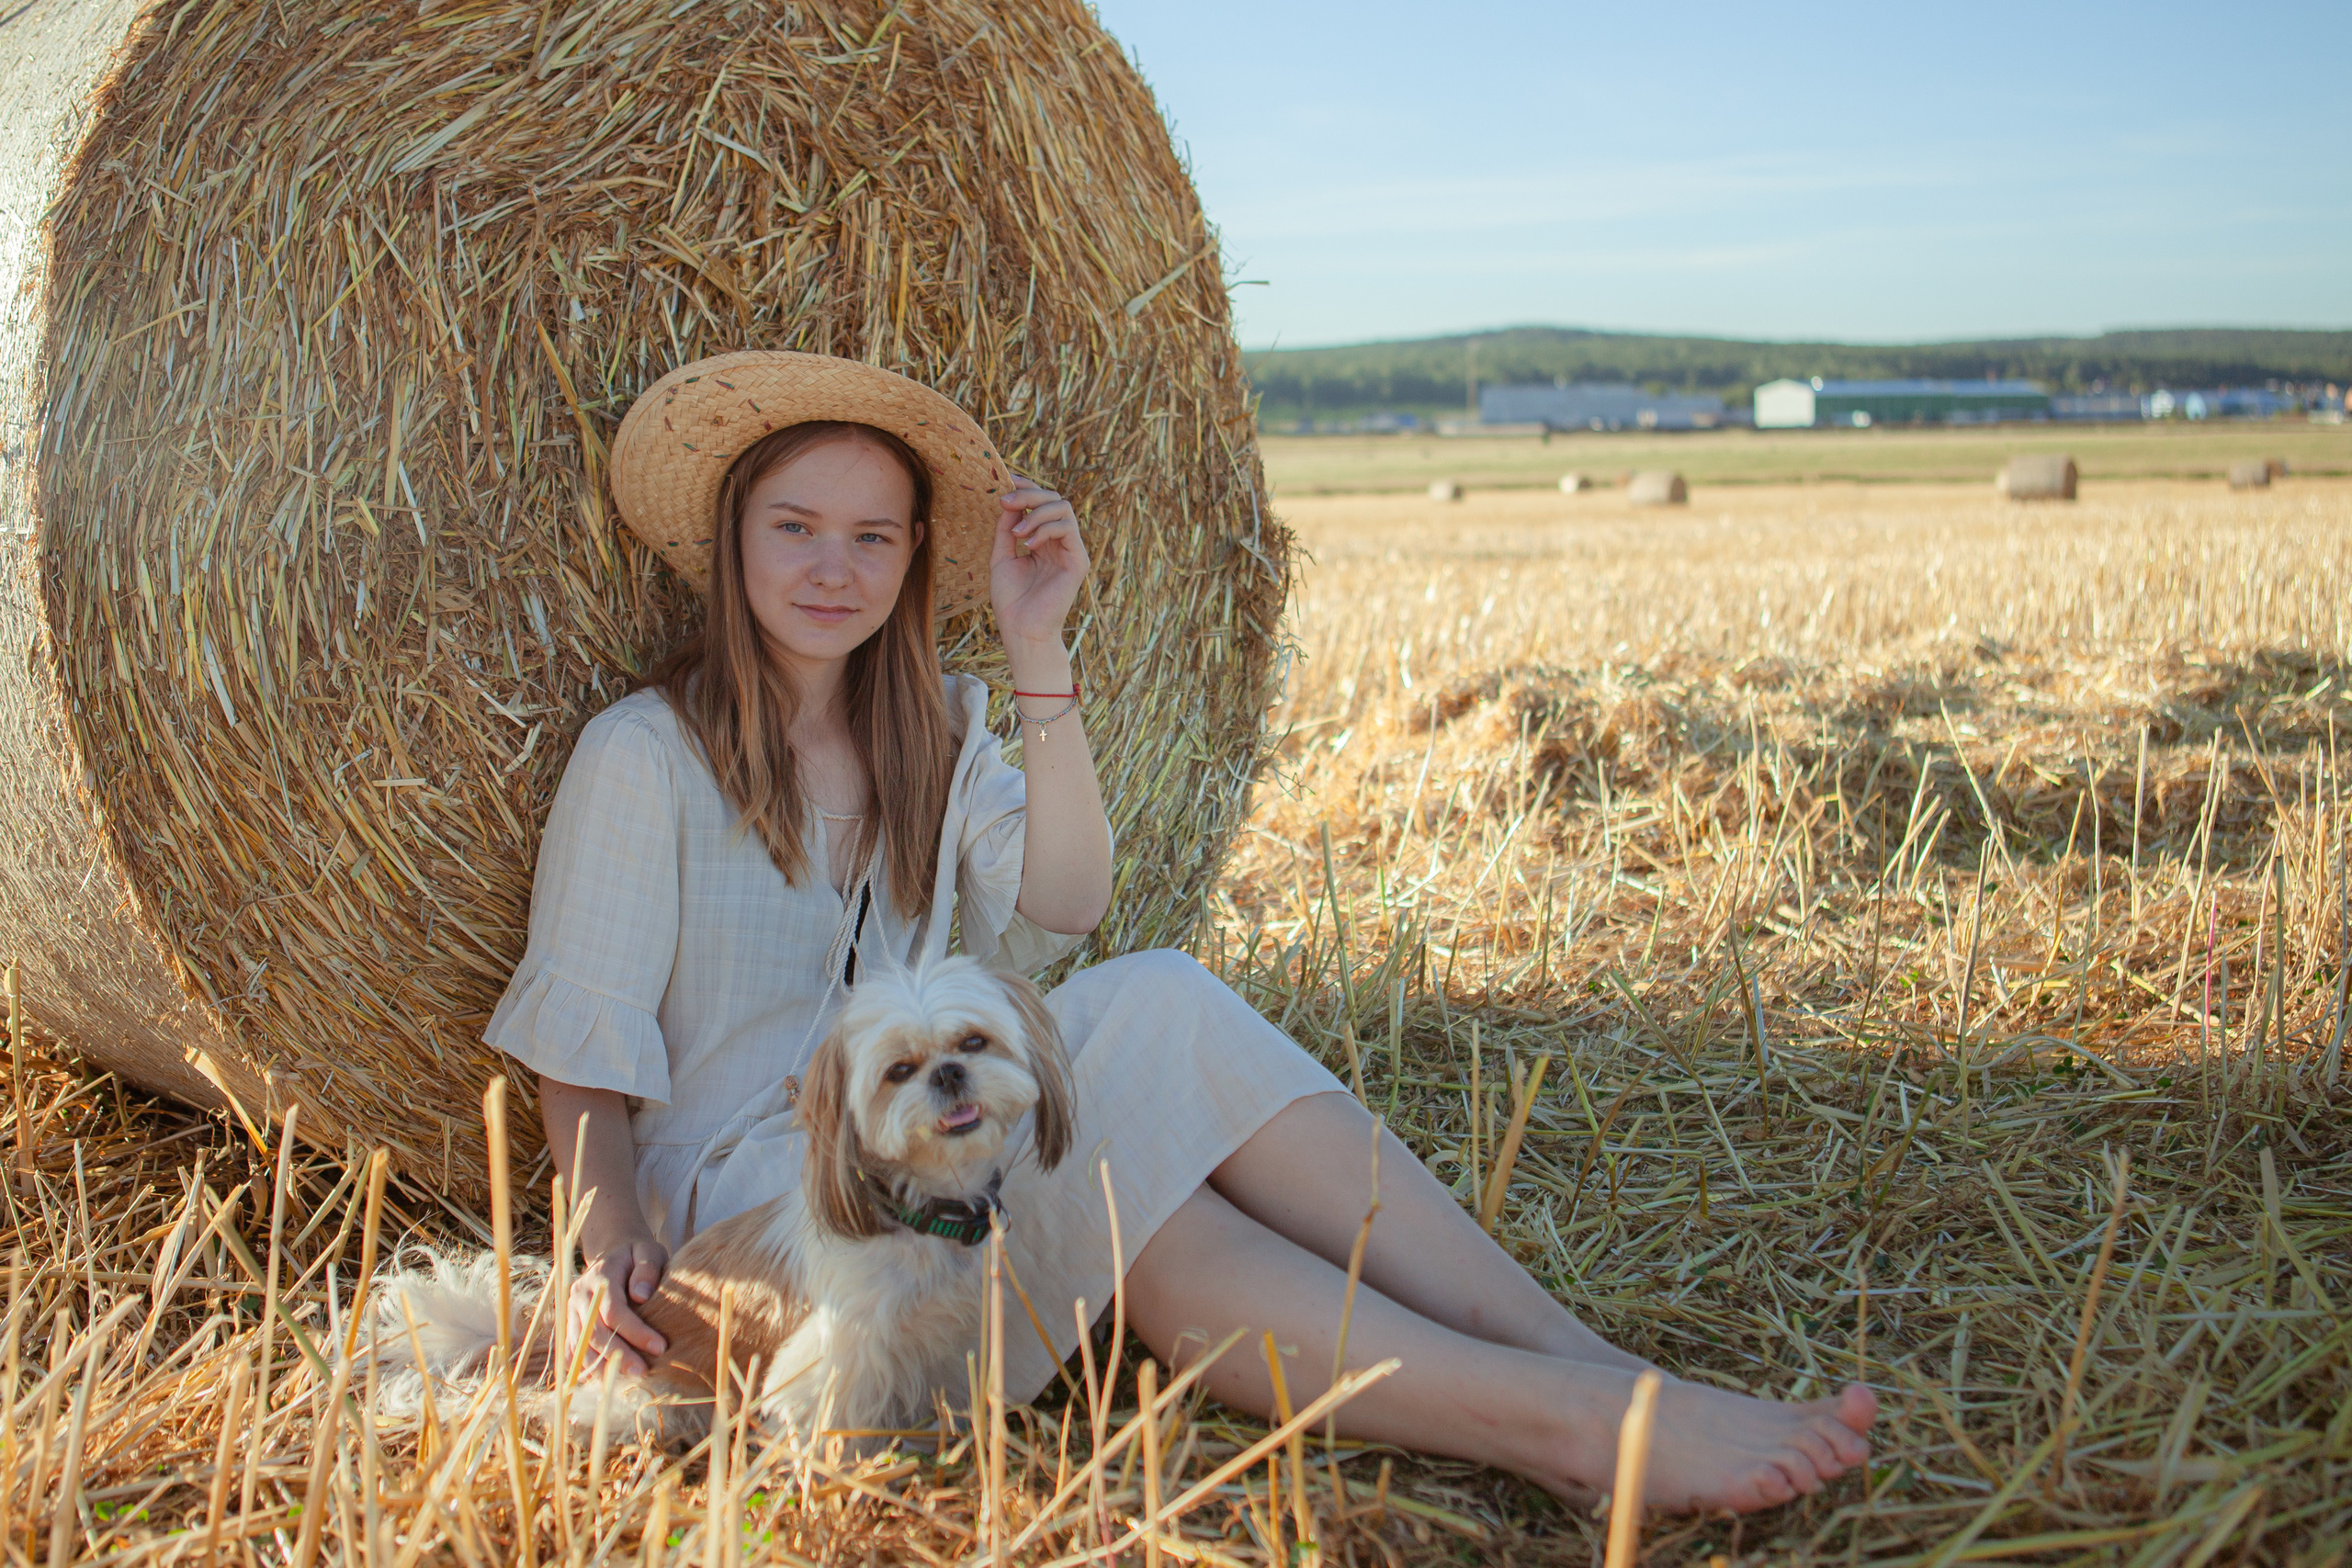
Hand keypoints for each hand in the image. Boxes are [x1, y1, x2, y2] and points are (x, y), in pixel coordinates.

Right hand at [570, 1235, 668, 1374]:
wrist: (612, 1252)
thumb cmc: (636, 1255)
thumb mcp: (648, 1251)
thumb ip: (647, 1269)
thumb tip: (641, 1295)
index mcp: (600, 1276)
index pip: (614, 1310)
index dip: (635, 1332)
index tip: (660, 1347)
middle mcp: (579, 1295)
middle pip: (594, 1333)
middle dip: (619, 1356)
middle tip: (643, 1373)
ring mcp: (571, 1311)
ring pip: (580, 1346)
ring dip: (601, 1368)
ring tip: (627, 1381)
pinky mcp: (569, 1324)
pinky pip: (570, 1351)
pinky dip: (583, 1368)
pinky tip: (602, 1381)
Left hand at [990, 475, 1088, 648]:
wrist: (1022, 631)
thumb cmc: (1011, 600)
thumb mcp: (1001, 557)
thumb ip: (1005, 529)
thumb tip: (1009, 501)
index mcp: (1043, 540)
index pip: (1040, 503)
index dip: (1026, 487)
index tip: (1005, 480)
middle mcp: (1060, 542)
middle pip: (1053, 498)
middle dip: (1029, 494)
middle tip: (1006, 501)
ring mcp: (1071, 550)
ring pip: (1063, 507)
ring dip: (1036, 512)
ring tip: (1017, 533)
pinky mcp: (1078, 560)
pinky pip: (1067, 528)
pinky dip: (1045, 529)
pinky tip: (1028, 544)